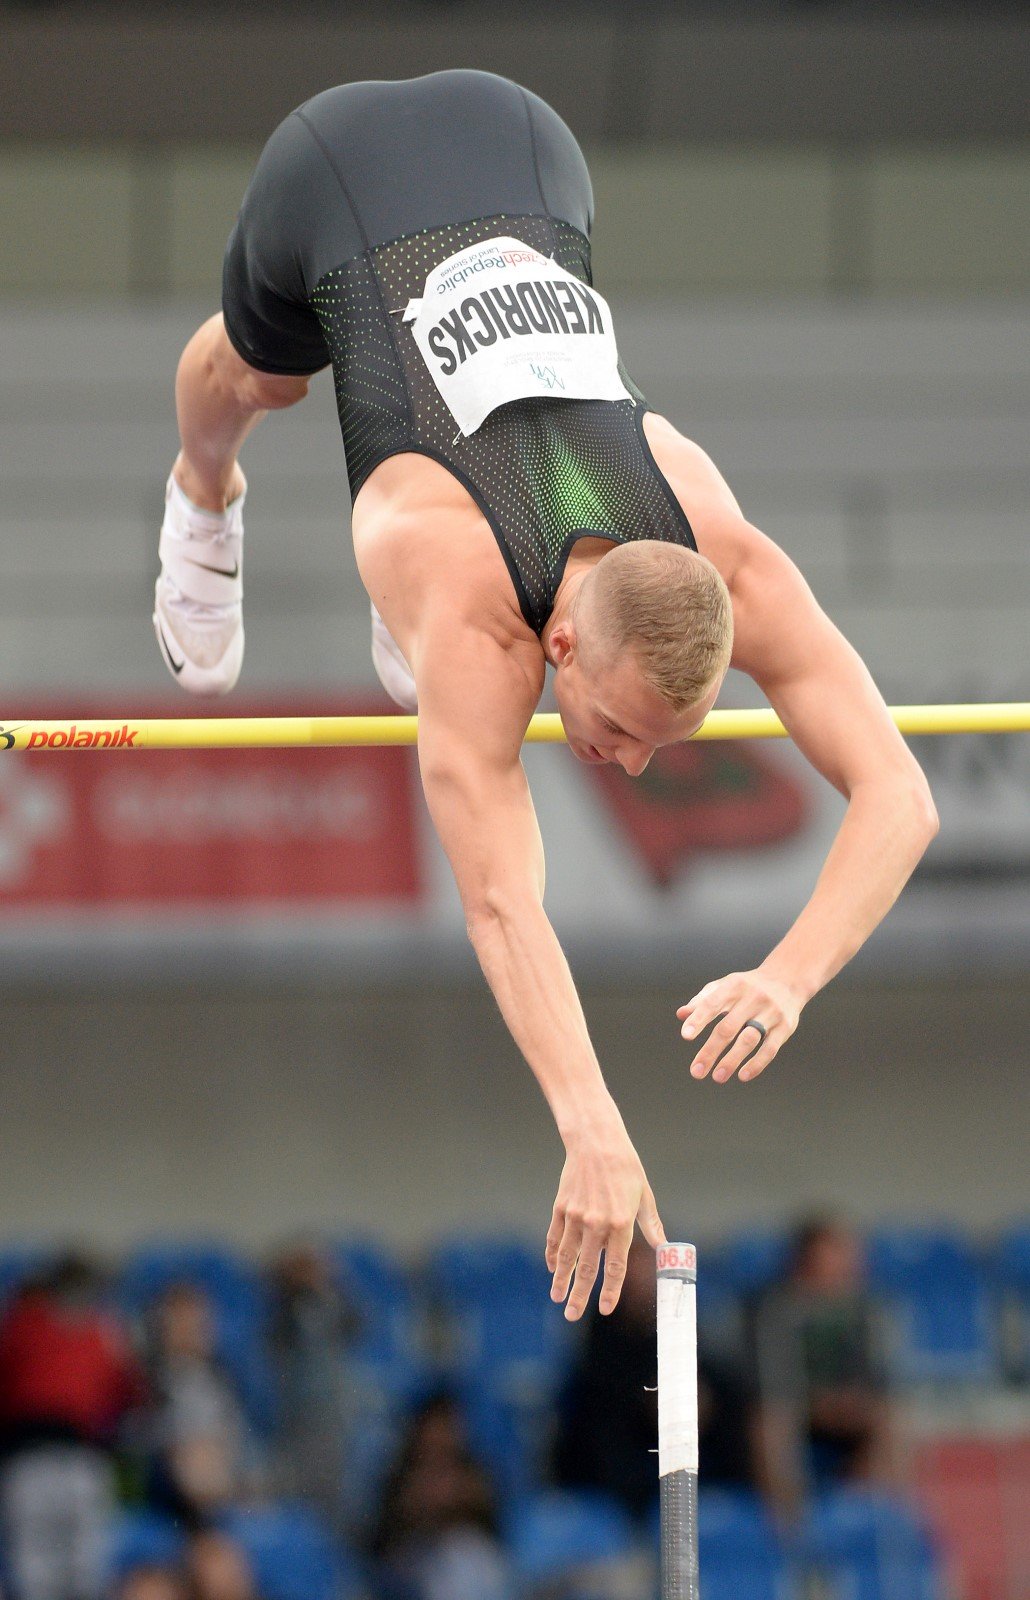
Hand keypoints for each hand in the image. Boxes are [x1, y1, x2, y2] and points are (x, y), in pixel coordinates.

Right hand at [545, 1114, 664, 1320]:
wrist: (597, 1141)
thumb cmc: (626, 1167)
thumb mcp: (644, 1195)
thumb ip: (651, 1225)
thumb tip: (664, 1246)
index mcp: (621, 1223)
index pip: (614, 1267)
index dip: (610, 1290)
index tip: (605, 1309)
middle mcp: (596, 1223)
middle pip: (586, 1268)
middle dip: (579, 1295)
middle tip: (572, 1315)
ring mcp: (576, 1216)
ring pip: (566, 1256)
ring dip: (561, 1280)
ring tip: (557, 1298)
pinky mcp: (561, 1207)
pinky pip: (555, 1237)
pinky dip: (552, 1254)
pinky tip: (552, 1268)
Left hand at [677, 968, 801, 1082]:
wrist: (788, 979)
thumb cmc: (748, 986)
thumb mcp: (725, 985)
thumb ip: (702, 1000)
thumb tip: (681, 1015)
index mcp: (734, 986)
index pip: (712, 1004)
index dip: (698, 1020)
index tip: (685, 1036)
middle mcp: (753, 998)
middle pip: (728, 1028)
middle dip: (710, 1051)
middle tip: (696, 1072)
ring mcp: (770, 1013)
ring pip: (749, 1040)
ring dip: (732, 1061)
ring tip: (717, 1077)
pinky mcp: (785, 1027)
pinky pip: (770, 1049)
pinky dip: (756, 1064)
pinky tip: (743, 1076)